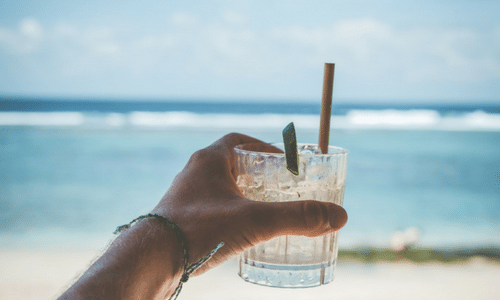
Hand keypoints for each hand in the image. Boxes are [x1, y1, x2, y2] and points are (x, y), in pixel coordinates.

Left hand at [153, 133, 347, 274]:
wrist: (151, 259)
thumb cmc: (199, 230)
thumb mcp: (255, 221)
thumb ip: (297, 217)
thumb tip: (339, 216)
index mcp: (210, 160)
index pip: (240, 142)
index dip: (264, 148)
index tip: (283, 162)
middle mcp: (195, 173)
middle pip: (232, 163)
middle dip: (257, 173)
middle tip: (280, 187)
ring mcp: (186, 195)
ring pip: (220, 187)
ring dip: (242, 193)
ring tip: (265, 209)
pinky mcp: (181, 217)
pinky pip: (211, 206)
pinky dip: (229, 212)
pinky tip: (240, 230)